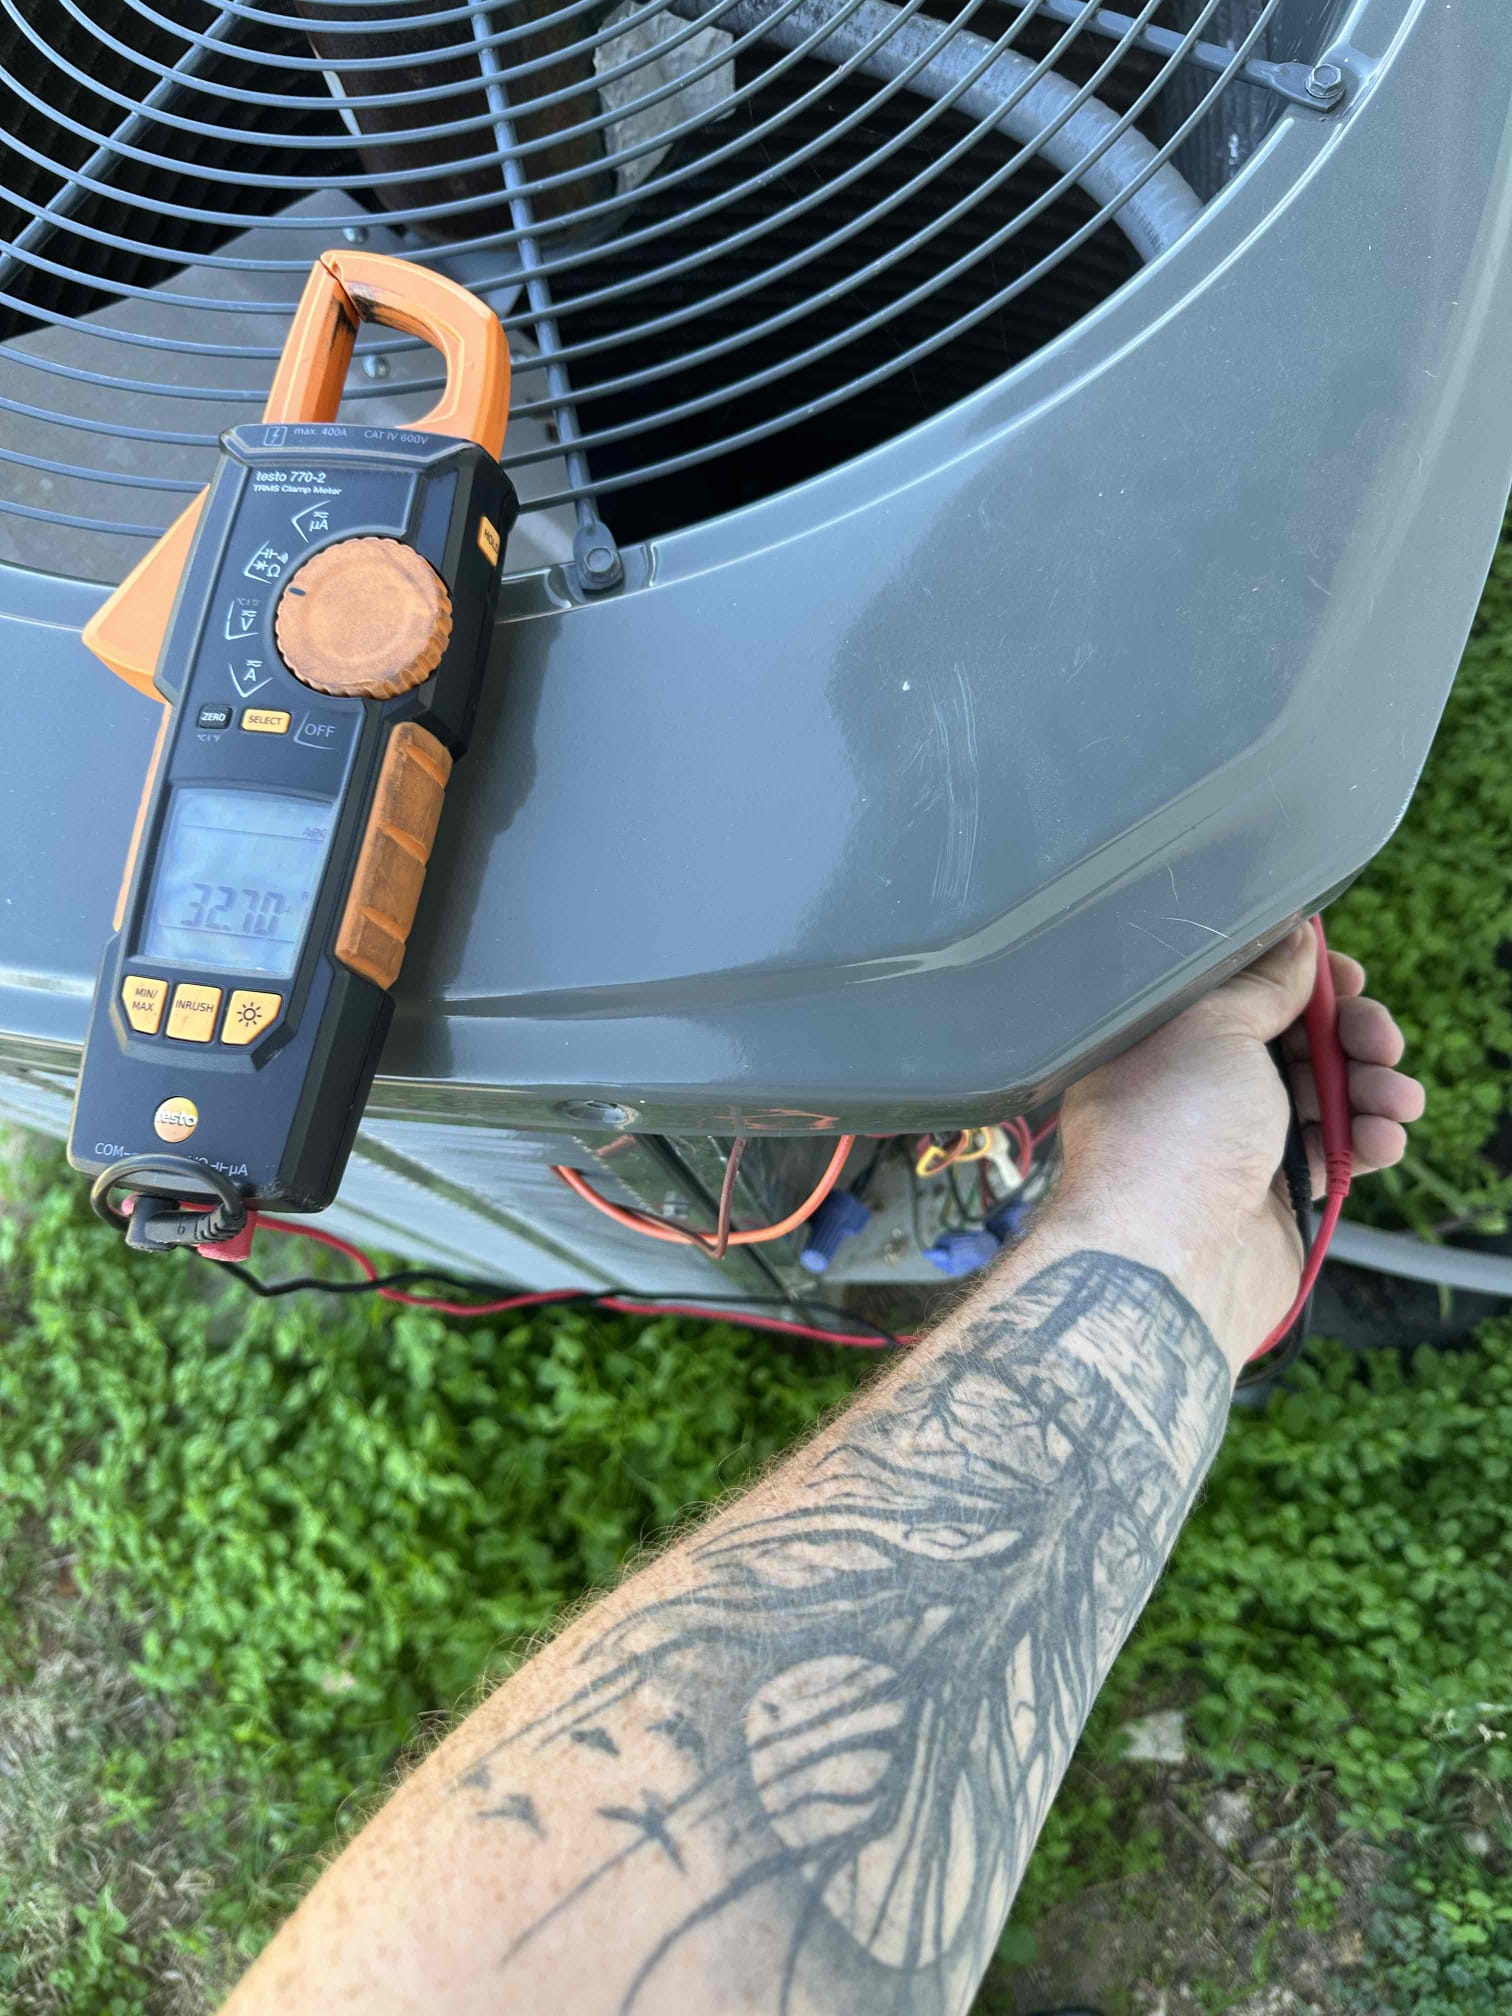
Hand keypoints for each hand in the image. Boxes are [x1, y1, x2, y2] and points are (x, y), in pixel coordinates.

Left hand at [1055, 925, 1423, 1362]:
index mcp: (1162, 1040)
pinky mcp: (1274, 1195)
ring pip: (1323, 1096)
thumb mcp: (1212, 1027)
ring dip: (1371, 1089)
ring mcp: (1236, 1143)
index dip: (1298, 980)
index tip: (1344, 977)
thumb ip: (1260, 984)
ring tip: (1395, 1098)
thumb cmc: (1171, 1132)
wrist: (1169, 1258)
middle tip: (1380, 1038)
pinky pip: (1334, 1153)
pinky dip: (1367, 1142)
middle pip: (1292, 1041)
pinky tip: (1385, 1139)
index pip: (1240, 992)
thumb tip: (1294, 943)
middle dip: (1350, 1034)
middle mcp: (1194, 1089)